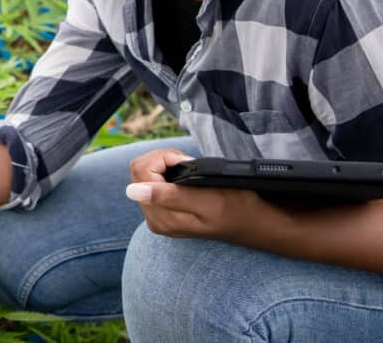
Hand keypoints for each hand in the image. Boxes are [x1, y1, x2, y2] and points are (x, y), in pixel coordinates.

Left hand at [125, 148, 269, 242]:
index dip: (163, 158)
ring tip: (187, 169)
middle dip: (161, 159)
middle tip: (187, 163)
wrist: (250, 223)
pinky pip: (150, 181)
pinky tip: (183, 177)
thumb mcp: (207, 200)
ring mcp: (157, 216)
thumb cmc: (235, 209)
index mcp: (161, 217)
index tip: (186, 161)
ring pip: (143, 174)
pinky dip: (165, 172)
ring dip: (163, 164)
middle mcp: (154, 219)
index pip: (141, 171)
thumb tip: (131, 191)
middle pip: (138, 171)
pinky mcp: (162, 210)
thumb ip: (169, 195)